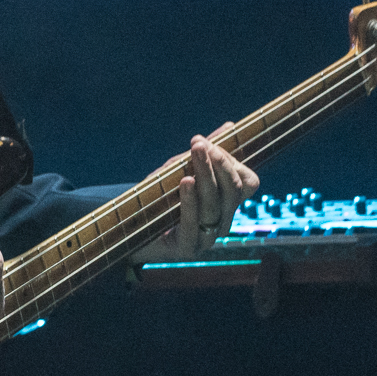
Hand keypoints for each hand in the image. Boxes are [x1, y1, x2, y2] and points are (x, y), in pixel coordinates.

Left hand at [164, 130, 258, 256]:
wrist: (129, 227)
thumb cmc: (159, 196)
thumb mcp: (181, 169)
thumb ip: (205, 153)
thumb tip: (230, 126)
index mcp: (227, 203)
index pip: (247, 182)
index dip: (231, 161)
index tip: (204, 142)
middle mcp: (222, 222)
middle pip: (234, 192)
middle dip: (219, 164)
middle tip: (199, 144)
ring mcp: (206, 238)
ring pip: (215, 206)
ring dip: (205, 176)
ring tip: (194, 154)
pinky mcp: (186, 248)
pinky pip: (194, 224)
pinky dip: (190, 201)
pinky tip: (185, 182)